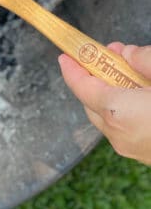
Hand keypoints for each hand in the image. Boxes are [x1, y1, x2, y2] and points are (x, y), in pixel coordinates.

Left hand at [58, 42, 150, 164]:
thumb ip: (145, 59)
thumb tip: (128, 54)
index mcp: (118, 112)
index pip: (82, 86)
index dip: (72, 68)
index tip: (65, 54)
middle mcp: (118, 134)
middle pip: (91, 101)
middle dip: (95, 75)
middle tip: (108, 53)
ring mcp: (131, 148)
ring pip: (106, 115)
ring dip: (111, 90)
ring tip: (129, 68)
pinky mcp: (144, 155)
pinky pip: (122, 126)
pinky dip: (123, 106)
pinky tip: (140, 92)